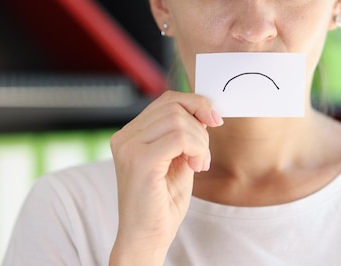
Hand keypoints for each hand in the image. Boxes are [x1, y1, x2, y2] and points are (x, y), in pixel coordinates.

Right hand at [108, 91, 222, 264]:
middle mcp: (125, 137)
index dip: (196, 104)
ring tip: (199, 164)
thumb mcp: (178, 159)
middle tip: (203, 155)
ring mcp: (129, 147)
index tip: (215, 120)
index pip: (167, 101)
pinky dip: (197, 149)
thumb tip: (205, 109)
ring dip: (200, 141)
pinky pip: (179, 137)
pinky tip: (196, 167)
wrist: (146, 238)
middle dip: (200, 127)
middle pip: (174, 106)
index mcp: (131, 134)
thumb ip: (185, 134)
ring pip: (179, 120)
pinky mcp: (140, 161)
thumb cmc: (162, 203)